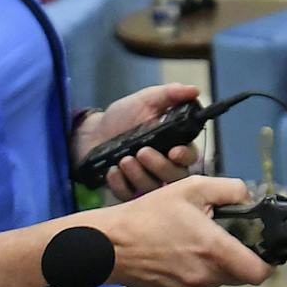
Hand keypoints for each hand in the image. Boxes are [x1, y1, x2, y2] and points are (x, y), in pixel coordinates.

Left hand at [72, 83, 203, 200]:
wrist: (92, 133)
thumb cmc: (122, 116)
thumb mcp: (146, 100)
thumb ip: (170, 94)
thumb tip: (194, 90)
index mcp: (174, 144)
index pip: (190, 156)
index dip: (185, 156)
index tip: (174, 151)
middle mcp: (164, 165)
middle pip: (175, 176)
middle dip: (159, 166)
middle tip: (141, 151)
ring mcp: (146, 180)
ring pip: (154, 188)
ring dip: (139, 175)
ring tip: (124, 159)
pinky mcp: (128, 191)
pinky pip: (130, 196)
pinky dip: (121, 185)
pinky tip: (113, 171)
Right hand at [92, 175, 272, 286]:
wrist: (108, 245)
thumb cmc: (149, 214)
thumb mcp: (192, 187)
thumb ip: (229, 190)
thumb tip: (250, 198)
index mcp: (215, 250)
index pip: (259, 272)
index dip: (266, 262)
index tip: (262, 250)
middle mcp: (206, 277)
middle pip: (239, 274)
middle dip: (235, 257)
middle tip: (216, 238)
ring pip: (217, 281)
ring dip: (212, 266)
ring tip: (190, 245)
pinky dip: (194, 277)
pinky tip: (177, 260)